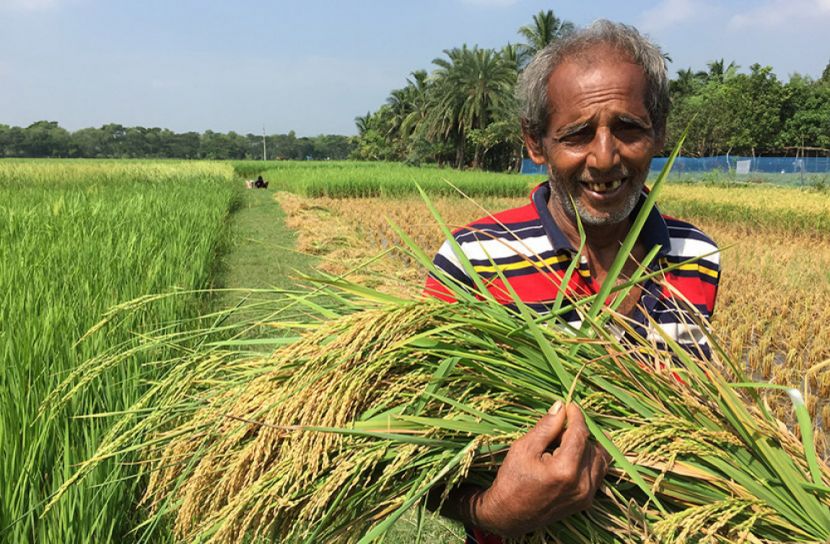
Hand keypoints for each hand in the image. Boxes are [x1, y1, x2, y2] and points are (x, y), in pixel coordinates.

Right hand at [471, 402, 608, 537]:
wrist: (509, 516)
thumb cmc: (512, 481)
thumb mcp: (524, 449)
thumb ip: (546, 427)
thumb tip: (561, 407)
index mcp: (565, 470)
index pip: (580, 433)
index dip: (576, 416)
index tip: (569, 406)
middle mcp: (582, 484)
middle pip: (592, 445)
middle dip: (578, 432)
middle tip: (559, 429)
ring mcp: (587, 495)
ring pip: (599, 458)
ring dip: (587, 445)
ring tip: (565, 442)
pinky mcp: (586, 501)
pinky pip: (598, 472)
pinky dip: (589, 459)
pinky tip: (572, 456)